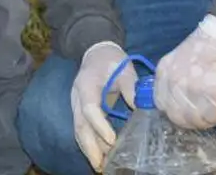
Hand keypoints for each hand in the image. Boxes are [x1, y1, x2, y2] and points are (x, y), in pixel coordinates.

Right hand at [72, 42, 135, 171]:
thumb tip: (139, 108)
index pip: (90, 108)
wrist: (96, 52)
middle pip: (80, 125)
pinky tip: (99, 157)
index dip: (99, 125)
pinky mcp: (80, 111)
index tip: (111, 140)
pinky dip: (89, 145)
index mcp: (86, 85)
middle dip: (90, 146)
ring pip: (79, 131)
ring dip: (89, 149)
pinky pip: (82, 130)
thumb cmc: (111, 60)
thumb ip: (130, 88)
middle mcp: (77, 97)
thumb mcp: (124, 69)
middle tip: (100, 164)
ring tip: (100, 166)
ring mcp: (76, 105)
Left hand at [153, 15, 215, 129]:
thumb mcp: (177, 59)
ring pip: (193, 119)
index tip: (186, 113)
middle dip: (190, 121)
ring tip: (214, 115)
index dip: (174, 112)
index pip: (161, 104)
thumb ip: (173, 80)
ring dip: (205, 122)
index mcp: (163, 72)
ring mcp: (192, 89)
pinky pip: (211, 116)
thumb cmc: (205, 45)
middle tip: (203, 118)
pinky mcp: (212, 93)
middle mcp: (173, 82)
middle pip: (176, 116)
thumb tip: (177, 101)